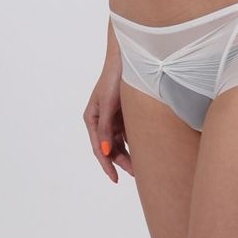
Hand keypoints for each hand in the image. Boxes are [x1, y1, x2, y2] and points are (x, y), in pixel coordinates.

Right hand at [84, 64, 134, 181]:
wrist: (129, 58)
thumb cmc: (115, 79)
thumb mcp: (109, 105)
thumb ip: (105, 129)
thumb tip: (104, 151)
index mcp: (92, 118)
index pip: (98, 148)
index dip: (107, 165)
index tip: (116, 179)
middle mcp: (101, 119)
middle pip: (110, 147)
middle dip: (122, 162)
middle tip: (137, 174)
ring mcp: (113, 116)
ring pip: (120, 142)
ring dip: (129, 153)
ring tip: (142, 166)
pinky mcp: (125, 112)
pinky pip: (129, 132)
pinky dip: (135, 141)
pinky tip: (146, 150)